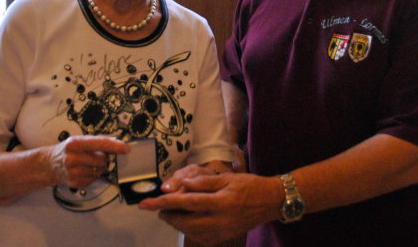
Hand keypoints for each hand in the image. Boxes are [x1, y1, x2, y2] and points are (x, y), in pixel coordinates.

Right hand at [47, 135, 128, 188]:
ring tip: (88, 163)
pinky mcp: (75, 183)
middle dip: (104, 158)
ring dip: (99, 167)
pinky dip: (93, 175)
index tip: (125, 148)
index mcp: (74, 144)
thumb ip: (96, 142)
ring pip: (100, 170)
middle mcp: (73, 158)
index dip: (115, 146)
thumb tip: (116, 142)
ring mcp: (73, 172)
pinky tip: (84, 170)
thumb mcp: (79, 140)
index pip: (100, 144)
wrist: (49, 164)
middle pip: (102, 159)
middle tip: (96, 155)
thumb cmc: (67, 150)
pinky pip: (95, 179)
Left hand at [139, 173, 281, 244]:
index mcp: (221, 202)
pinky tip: (185, 221)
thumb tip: (181, 184)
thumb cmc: (248, 186)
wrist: (270, 202)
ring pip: (190, 232)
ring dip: (176, 223)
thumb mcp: (227, 177)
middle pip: (185, 222)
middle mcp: (221, 220)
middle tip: (157, 207)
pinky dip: (188, 230)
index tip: (147, 203)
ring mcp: (222, 233)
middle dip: (167, 215)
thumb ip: (203, 181)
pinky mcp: (223, 239)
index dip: (165, 202)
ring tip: (169, 213)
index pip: (186, 203)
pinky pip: (199, 238)